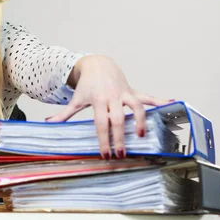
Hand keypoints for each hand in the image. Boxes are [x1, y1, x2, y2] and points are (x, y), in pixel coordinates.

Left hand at [45, 55, 172, 158]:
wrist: (97, 64)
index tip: (105, 154)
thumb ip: (64, 114)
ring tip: (142, 135)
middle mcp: (112, 97)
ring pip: (136, 106)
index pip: (101, 123)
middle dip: (120, 138)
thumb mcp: (76, 99)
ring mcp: (124, 93)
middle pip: (118, 119)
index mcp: (98, 101)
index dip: (104, 140)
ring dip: (140, 120)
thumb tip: (47, 123)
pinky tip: (172, 103)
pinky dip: (159, 100)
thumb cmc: (86, 86)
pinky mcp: (133, 90)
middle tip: (121, 154)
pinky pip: (148, 96)